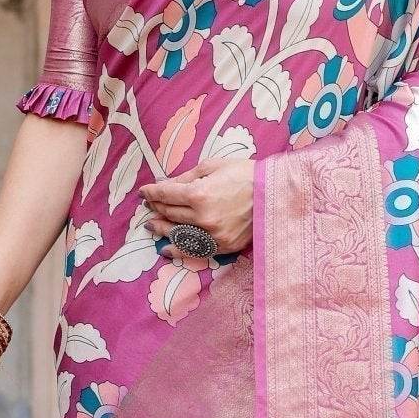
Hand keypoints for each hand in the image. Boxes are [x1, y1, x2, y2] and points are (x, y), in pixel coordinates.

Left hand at [139, 157, 253, 259]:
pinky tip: (166, 250)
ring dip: (162, 229)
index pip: (166, 194)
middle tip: (149, 206)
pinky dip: (178, 251)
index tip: (143, 192)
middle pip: (170, 214)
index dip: (151, 192)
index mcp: (198, 194)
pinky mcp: (222, 246)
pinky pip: (194, 250)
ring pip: (178, 234)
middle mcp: (202, 217)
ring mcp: (212, 235)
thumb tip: (165, 184)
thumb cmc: (245, 174)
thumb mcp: (213, 167)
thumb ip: (187, 177)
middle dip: (156, 208)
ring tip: (151, 226)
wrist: (275, 194)